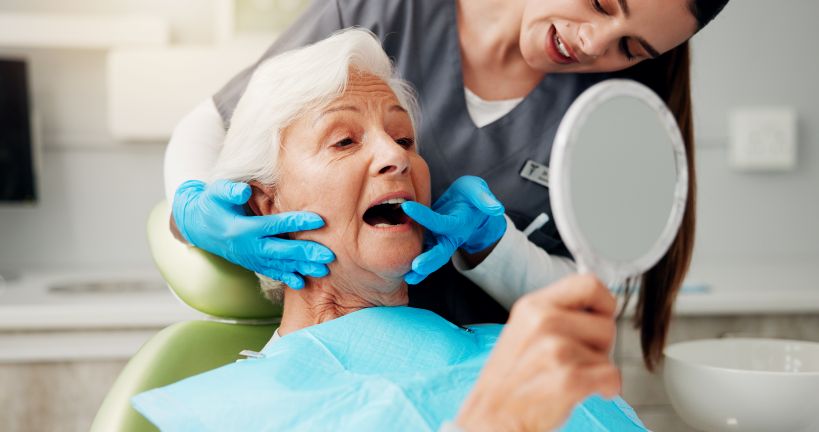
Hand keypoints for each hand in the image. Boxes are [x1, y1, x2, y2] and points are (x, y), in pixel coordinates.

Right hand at [172, 179, 334, 288]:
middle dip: (305, 253)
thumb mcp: (216, 193)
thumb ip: (230, 191)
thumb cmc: (212, 204)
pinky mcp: (252, 263)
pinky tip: (302, 283)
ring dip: (302, 269)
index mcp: (242, 228)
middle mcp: (247, 247)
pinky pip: (271, 272)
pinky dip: (286, 278)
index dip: (296, 222)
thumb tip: (244, 190)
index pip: (274, 225)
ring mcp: (250, 258)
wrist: (198, 227)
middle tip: (329, 255)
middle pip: (280, 251)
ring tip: (324, 271)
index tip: (320, 220)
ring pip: (279, 265)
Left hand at [400, 176, 506, 283]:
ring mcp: (439, 242)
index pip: (440, 222)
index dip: (425, 216)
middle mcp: (449, 237)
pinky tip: (401, 272)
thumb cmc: (472, 197)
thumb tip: (496, 209)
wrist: (468, 208)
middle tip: (416, 267)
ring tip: (407, 278)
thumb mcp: (478, 191)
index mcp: (458, 224)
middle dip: (430, 260)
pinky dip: (414, 264)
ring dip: (421, 270)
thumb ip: (485, 199)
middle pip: (441, 252)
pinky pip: (423, 254)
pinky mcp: (431, 242)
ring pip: (431, 258)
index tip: (407, 206)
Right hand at [456, 275, 619, 431]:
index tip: (598, 320)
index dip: (604, 303)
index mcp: (532, 306)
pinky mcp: (569, 379)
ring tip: (569, 376)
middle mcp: (543, 322)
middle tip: (575, 359)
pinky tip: (584, 391)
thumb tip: (599, 306)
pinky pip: (611, 376)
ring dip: (597, 369)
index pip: (589, 283)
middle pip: (606, 322)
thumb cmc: (509, 380)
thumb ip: (556, 313)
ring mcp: (556, 350)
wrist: (491, 418)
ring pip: (608, 353)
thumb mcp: (523, 331)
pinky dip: (606, 388)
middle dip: (600, 345)